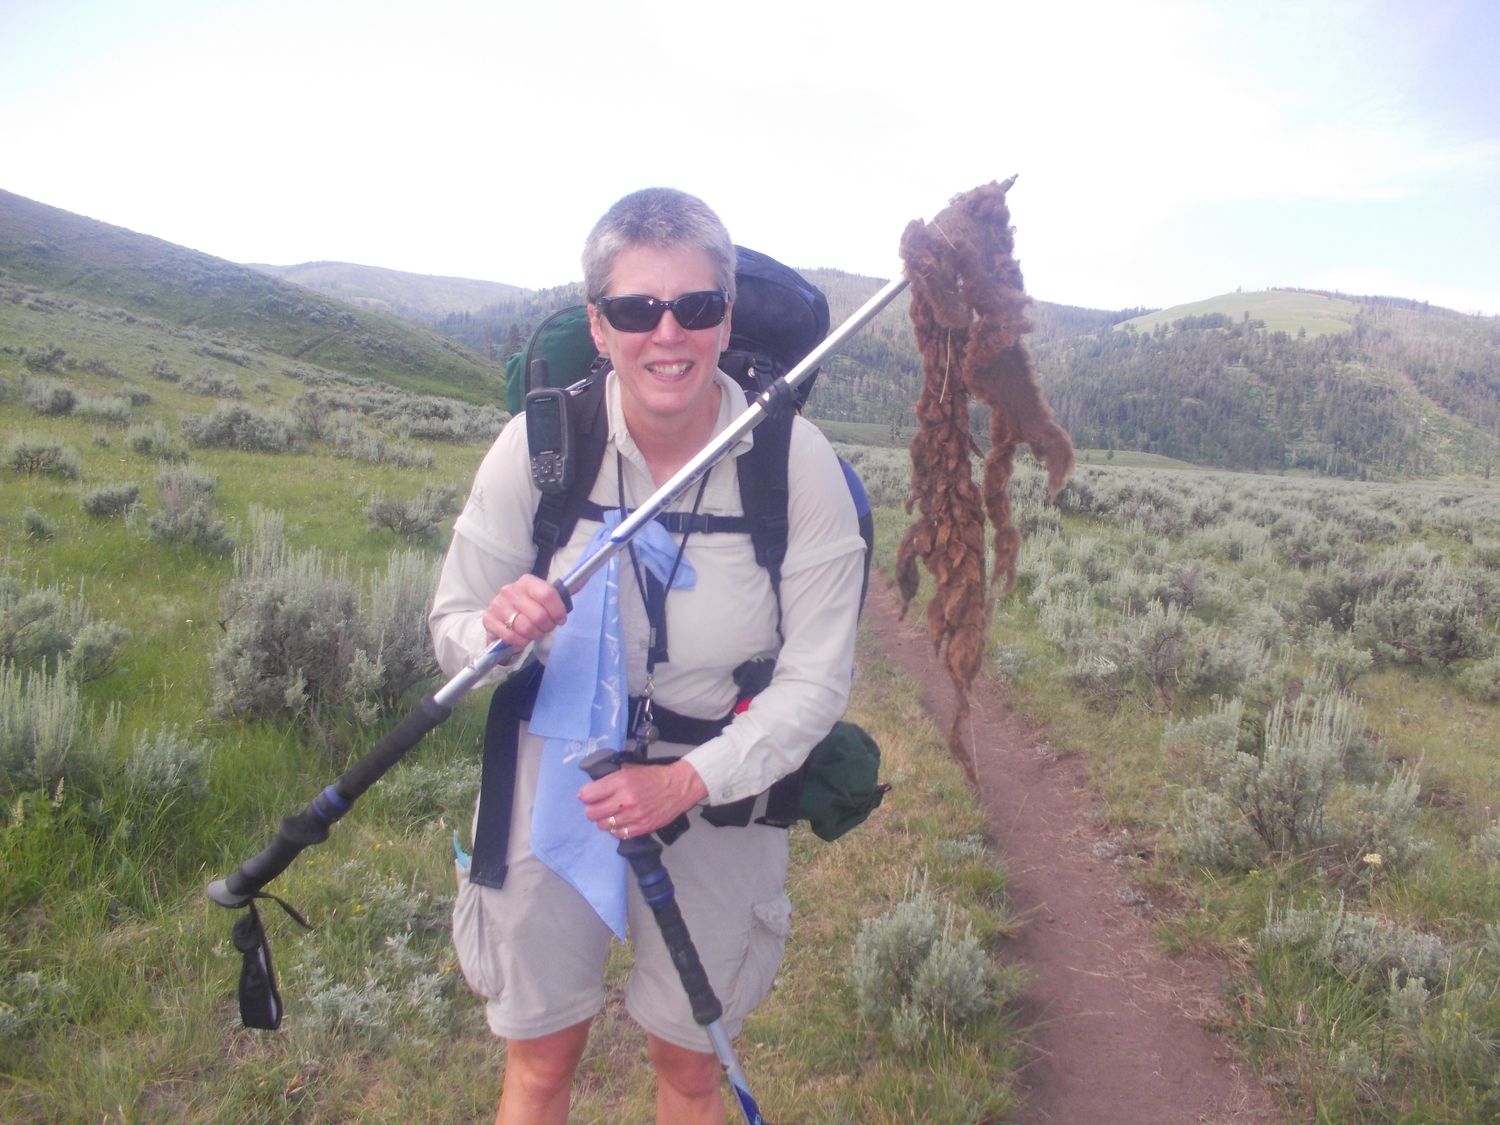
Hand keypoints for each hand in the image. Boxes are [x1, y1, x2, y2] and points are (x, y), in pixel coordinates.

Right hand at [484, 574, 567, 644]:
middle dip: (546, 627)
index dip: (557, 611)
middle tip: (545, 628)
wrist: (503, 620)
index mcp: (527, 582)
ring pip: (525, 627)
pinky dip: (520, 642)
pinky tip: (521, 638)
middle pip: (538, 615)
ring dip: (533, 635)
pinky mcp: (488, 620)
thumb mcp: (545, 599)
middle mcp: (510, 590)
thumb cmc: (529, 609)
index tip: (560, 620)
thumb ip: (563, 592)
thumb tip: (585, 580)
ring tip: (533, 633)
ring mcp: (497, 605)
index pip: (547, 595)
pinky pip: (511, 637)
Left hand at [580, 760, 707, 838]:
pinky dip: (616, 829)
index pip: (589, 794)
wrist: (678, 787)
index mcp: (621, 782)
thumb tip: (593, 786)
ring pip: (603, 826)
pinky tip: (620, 821)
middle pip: (592, 813)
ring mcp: (633, 816)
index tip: (586, 795)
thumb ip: (611, 777)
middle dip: (591, 810)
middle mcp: (625, 800)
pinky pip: (618, 834)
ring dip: (603, 820)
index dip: (585, 795)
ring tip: (609, 814)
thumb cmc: (654, 776)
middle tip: (595, 807)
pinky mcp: (641, 828)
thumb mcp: (630, 768)